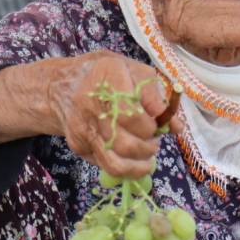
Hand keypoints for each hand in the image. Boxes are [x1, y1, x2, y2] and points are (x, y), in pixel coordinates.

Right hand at [46, 50, 181, 177]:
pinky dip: (125, 167)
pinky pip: (106, 165)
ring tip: (146, 154)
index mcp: (108, 78)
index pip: (133, 115)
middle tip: (153, 142)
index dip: (150, 127)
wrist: (63, 85)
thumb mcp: (136, 73)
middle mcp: (91, 105)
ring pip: (115, 164)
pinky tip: (131, 155)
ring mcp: (82, 129)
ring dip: (139, 165)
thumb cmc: (108, 77)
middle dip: (148, 148)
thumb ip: (158, 98)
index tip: (155, 125)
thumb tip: (176, 127)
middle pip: (126, 143)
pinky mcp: (78, 146)